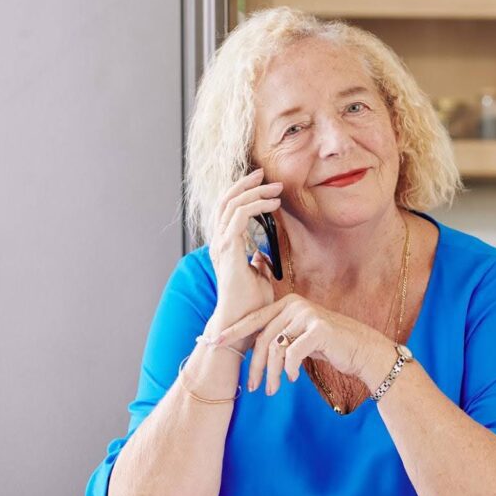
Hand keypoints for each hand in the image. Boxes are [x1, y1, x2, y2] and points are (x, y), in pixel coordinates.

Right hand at [206, 168, 283, 345]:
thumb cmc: (250, 304)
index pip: (228, 209)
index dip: (242, 192)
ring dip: (255, 192)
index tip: (262, 183)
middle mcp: (219, 241)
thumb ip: (257, 262)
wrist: (242, 322)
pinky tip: (273, 205)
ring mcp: (221, 244)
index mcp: (224, 245)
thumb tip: (261, 254)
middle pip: (226, 200)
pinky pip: (239, 216)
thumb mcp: (259, 277)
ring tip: (276, 188)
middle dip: (246, 184)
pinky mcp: (228, 249)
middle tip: (264, 174)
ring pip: (232, 204)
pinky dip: (256, 205)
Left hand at [214, 294, 392, 394]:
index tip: (212, 342)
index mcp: (288, 303)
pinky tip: (294, 379)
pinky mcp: (319, 329)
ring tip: (272, 389)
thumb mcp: (300, 337)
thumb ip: (280, 335)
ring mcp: (307, 315)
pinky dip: (290, 370)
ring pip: (276, 348)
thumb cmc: (330, 345)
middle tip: (251, 387)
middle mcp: (295, 305)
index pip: (254, 319)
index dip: (233, 331)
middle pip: (263, 338)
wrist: (361, 350)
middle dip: (254, 366)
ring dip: (271, 374)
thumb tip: (252, 348)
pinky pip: (293, 353)